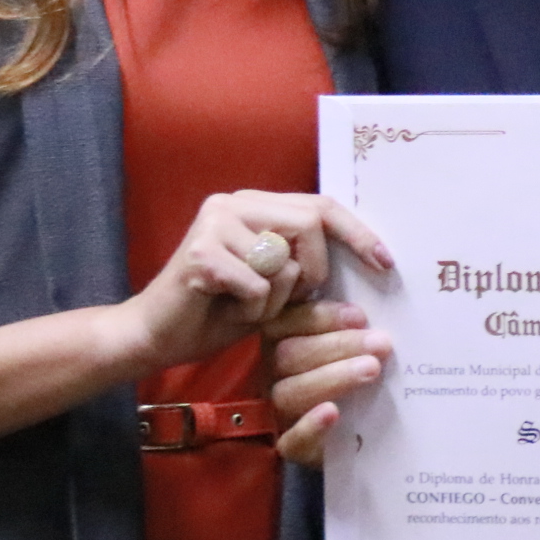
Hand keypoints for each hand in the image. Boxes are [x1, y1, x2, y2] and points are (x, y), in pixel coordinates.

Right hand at [106, 191, 389, 379]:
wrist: (154, 336)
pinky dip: (252, 311)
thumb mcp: (276, 285)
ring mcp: (214, 224)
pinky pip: (259, 287)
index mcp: (254, 204)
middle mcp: (233, 203)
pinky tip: (225, 311)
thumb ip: (307, 264)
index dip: (357, 233)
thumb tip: (373, 263)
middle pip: (310, 224)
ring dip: (275, 300)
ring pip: (286, 263)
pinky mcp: (201, 253)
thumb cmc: (219, 312)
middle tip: (297, 301)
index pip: (319, 206)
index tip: (385, 262)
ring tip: (245, 306)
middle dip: (315, 272)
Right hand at [269, 299, 393, 466]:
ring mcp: (276, 412)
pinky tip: (332, 413)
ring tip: (372, 369)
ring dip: (332, 378)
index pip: (289, 322)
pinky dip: (310, 426)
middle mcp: (269, 375)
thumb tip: (377, 305)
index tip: (360, 317)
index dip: (324, 318)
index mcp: (278, 342)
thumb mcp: (348, 347)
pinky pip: (291, 439)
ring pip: (288, 393)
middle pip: (289, 355)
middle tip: (381, 344)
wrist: (354, 433)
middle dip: (338, 346)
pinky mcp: (290, 447)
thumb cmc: (350, 375)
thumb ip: (352, 327)